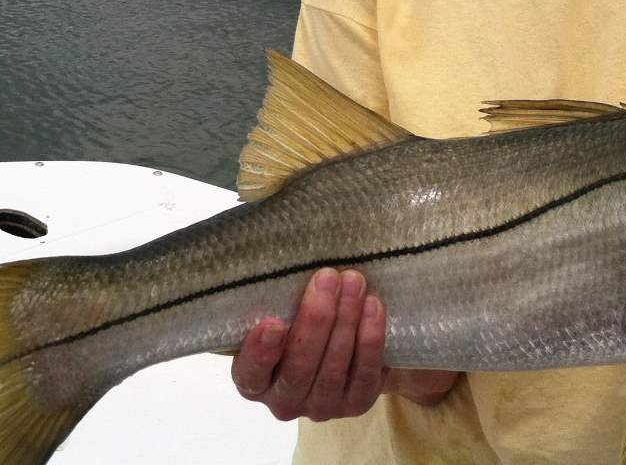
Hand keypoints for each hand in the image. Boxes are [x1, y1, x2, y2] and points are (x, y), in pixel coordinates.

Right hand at [231, 268, 457, 420]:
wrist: (348, 336)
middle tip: (327, 276)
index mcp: (255, 378)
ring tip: (354, 282)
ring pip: (332, 372)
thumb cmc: (302, 308)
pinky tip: (374, 308)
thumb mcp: (281, 296)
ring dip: (345, 324)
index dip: (260, 352)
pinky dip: (370, 341)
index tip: (272, 321)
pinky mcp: (355, 403)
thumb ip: (272, 279)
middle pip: (298, 369)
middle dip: (315, 321)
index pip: (250, 374)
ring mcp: (321, 406)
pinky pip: (365, 376)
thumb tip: (269, 218)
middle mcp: (284, 400)